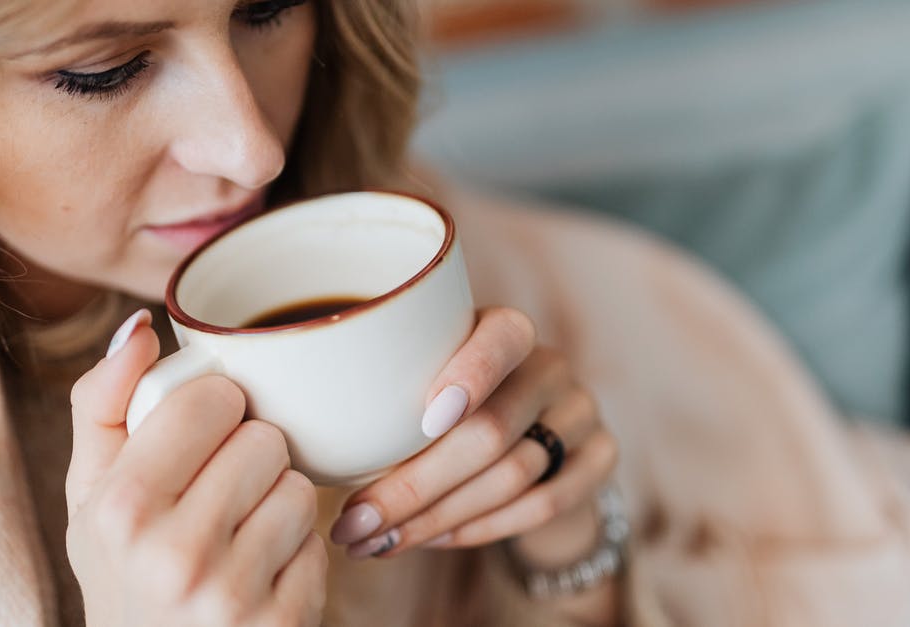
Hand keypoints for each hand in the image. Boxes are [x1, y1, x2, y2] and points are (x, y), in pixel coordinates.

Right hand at [65, 309, 326, 626]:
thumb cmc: (124, 574)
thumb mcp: (90, 497)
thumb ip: (103, 405)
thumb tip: (140, 327)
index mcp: (119, 508)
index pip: (210, 399)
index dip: (213, 412)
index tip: (199, 440)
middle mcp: (174, 553)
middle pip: (264, 438)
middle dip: (247, 458)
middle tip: (218, 496)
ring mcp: (232, 594)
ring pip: (298, 487)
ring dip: (276, 505)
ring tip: (237, 537)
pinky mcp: (283, 624)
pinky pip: (320, 544)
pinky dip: (295, 555)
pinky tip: (258, 577)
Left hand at [328, 307, 617, 558]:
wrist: (537, 441)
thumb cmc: (451, 408)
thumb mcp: (424, 381)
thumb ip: (387, 390)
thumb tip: (308, 427)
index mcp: (506, 330)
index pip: (501, 337)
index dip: (469, 374)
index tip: (424, 419)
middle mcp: (550, 365)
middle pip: (490, 431)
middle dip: (414, 486)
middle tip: (354, 523)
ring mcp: (581, 412)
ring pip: (512, 476)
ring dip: (436, 518)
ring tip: (376, 542)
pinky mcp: (601, 459)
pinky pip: (541, 505)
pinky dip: (478, 530)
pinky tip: (431, 541)